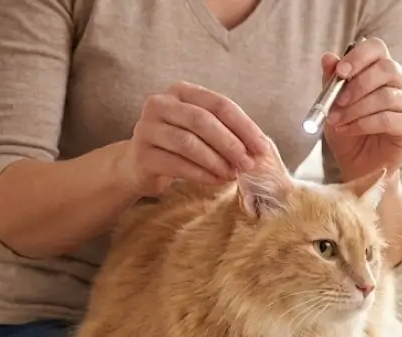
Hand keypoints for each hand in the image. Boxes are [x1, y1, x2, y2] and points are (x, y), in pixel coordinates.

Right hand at [122, 81, 270, 195]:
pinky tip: (216, 181)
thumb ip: (226, 131)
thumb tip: (260, 147)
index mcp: (181, 91)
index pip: (219, 104)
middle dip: (230, 143)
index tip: (262, 148)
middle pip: (202, 120)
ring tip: (232, 174)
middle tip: (248, 164)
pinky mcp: (141, 155)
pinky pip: (176, 164)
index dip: (244, 126)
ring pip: (188, 143)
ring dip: (216, 161)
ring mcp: (147, 128)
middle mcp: (160, 104)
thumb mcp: (201, 131)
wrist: (139, 165)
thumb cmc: (178, 146)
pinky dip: (201, 174)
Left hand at [320, 38, 401, 181]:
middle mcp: (400, 82)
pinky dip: (362, 124)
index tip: (340, 72)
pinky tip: (347, 129)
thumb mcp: (332, 105)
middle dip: (357, 85)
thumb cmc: (347, 131)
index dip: (358, 57)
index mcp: (381, 69)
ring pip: (385, 96)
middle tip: (337, 101)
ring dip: (355, 109)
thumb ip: (331, 82)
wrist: (356, 165)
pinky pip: (387, 119)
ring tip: (336, 120)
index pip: (377, 48)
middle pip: (386, 68)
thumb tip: (327, 58)